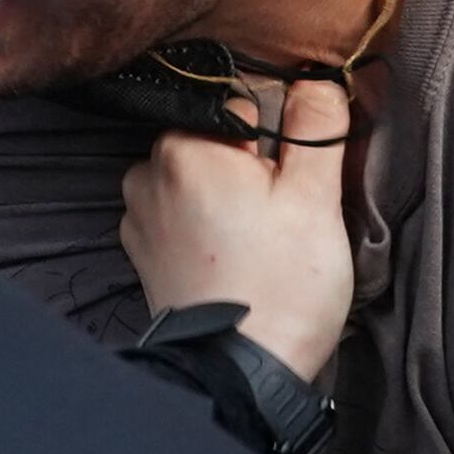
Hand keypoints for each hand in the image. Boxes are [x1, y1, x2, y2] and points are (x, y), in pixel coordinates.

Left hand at [117, 70, 353, 376]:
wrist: (239, 374)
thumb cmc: (282, 285)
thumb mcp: (315, 198)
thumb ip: (315, 127)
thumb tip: (314, 79)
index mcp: (186, 144)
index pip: (244, 100)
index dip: (281, 134)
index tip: (297, 177)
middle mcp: (148, 171)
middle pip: (217, 139)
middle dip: (253, 165)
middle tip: (282, 216)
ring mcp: (138, 213)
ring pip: (198, 177)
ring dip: (229, 195)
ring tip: (259, 241)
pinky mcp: (142, 251)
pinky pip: (179, 214)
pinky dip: (207, 225)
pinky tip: (235, 258)